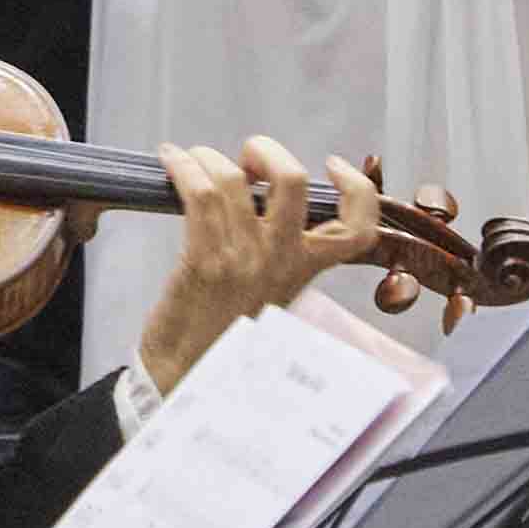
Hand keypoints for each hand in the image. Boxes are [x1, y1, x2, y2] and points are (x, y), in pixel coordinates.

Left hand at [134, 138, 384, 395]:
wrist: (186, 377)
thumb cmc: (222, 331)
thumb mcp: (269, 292)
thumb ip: (276, 251)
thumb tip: (257, 196)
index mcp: (306, 270)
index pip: (358, 229)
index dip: (356, 190)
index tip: (334, 165)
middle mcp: (282, 261)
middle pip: (292, 181)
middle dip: (266, 151)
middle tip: (244, 159)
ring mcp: (245, 260)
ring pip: (233, 179)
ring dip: (207, 156)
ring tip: (192, 159)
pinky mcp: (204, 262)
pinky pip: (199, 194)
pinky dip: (183, 166)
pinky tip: (171, 160)